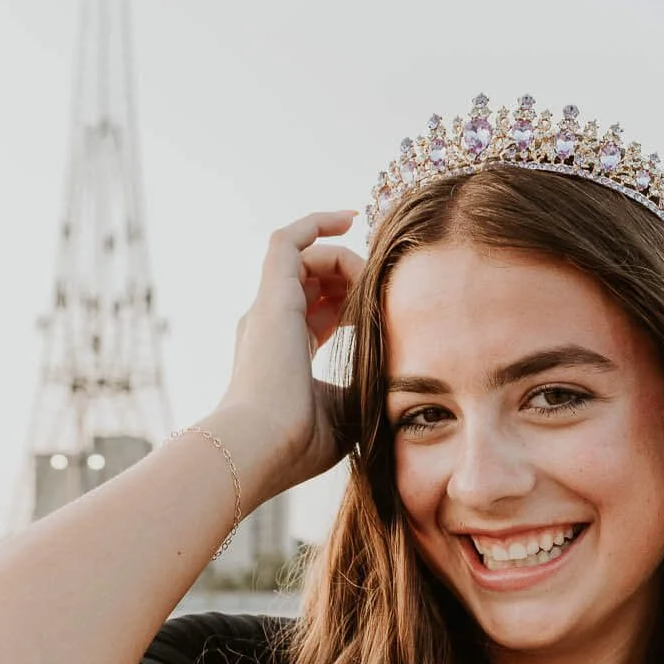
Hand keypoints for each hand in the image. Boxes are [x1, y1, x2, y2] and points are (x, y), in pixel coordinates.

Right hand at [209, 210, 363, 490]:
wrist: (261, 445)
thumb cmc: (300, 442)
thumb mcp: (345, 414)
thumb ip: (365, 391)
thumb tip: (402, 388)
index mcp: (284, 355)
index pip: (321, 315)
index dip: (353, 306)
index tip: (385, 309)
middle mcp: (270, 326)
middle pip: (315, 284)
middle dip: (353, 280)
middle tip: (388, 289)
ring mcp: (268, 308)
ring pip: (307, 260)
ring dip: (347, 261)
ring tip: (377, 275)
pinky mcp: (272, 294)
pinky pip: (288, 240)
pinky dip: (316, 223)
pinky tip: (350, 218)